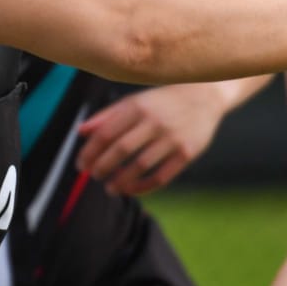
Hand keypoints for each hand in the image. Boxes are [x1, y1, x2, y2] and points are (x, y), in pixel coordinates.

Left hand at [76, 80, 259, 195]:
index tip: (80, 165)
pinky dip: (143, 187)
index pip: (105, 133)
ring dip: (120, 181)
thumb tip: (81, 132)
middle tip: (93, 176)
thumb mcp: (134, 101)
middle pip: (120, 150)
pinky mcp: (187, 153)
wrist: (205, 96)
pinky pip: (161, 176)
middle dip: (102, 167)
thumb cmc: (162, 101)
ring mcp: (172, 138)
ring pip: (140, 166)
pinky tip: (131, 189)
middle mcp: (154, 121)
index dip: (89, 152)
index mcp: (137, 107)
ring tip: (110, 188)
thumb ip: (107, 116)